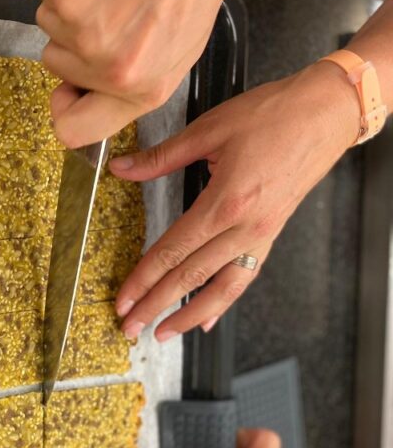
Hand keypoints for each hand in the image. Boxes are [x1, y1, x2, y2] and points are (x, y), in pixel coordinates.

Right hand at [35, 0, 271, 148]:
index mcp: (143, 90)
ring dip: (71, 6)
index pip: (74, 131)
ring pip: (49, 27)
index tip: (66, 92)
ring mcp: (82, 31)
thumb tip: (79, 95)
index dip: (64, 110)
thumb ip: (130, 83)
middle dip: (74, 42)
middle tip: (112, 9)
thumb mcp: (178, 50)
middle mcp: (109, 69)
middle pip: (57, 67)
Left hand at [109, 62, 360, 339]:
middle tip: (130, 326)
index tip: (123, 298)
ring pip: (221, 287)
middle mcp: (245, 226)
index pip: (173, 250)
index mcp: (225, 202)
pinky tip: (208, 317)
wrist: (326, 114)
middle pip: (191, 276)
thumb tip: (121, 168)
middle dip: (156, 305)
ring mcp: (261, 234)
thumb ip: (162, 156)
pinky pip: (244, 275)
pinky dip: (223, 300)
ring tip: (164, 332)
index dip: (144, 278)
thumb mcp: (209, 129)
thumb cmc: (274, 115)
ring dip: (189, 314)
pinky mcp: (271, 233)